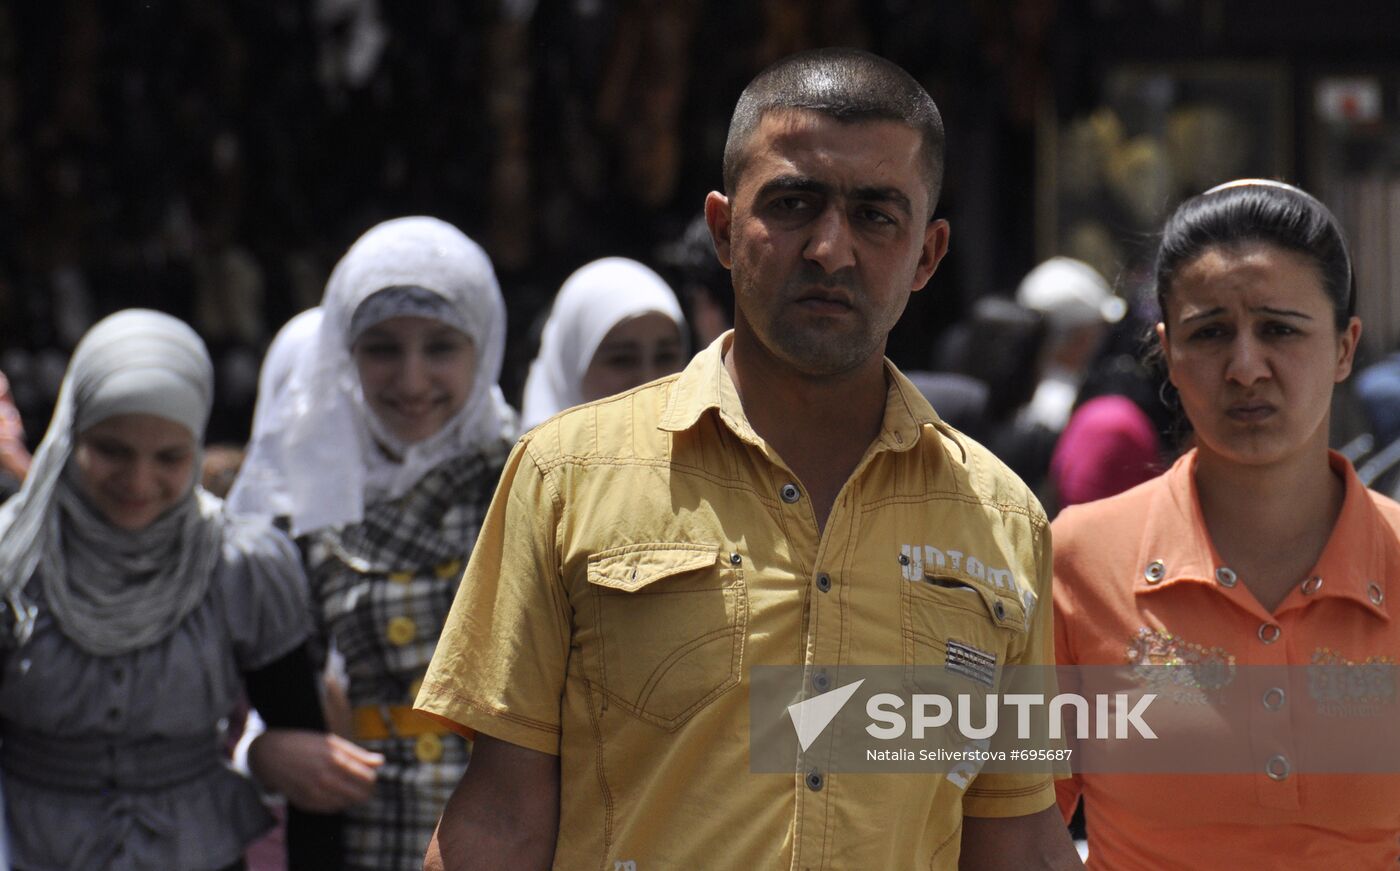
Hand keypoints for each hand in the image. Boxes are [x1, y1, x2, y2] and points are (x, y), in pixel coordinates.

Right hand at [248, 729, 382, 812]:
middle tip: (365, 787)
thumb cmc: (305, 743)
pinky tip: (335, 794)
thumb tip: (381, 762)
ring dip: (351, 798)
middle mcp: (326, 778)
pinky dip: (337, 803)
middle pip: (359, 795)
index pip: (367, 779)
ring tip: (349, 789)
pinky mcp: (305, 803)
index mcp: (336, 760)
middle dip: (366, 791)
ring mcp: (315, 792)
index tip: (371, 777)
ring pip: (346, 804)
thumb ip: (359, 754)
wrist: (271, 754)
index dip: (373, 779)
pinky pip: (330, 809)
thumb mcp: (333, 742)